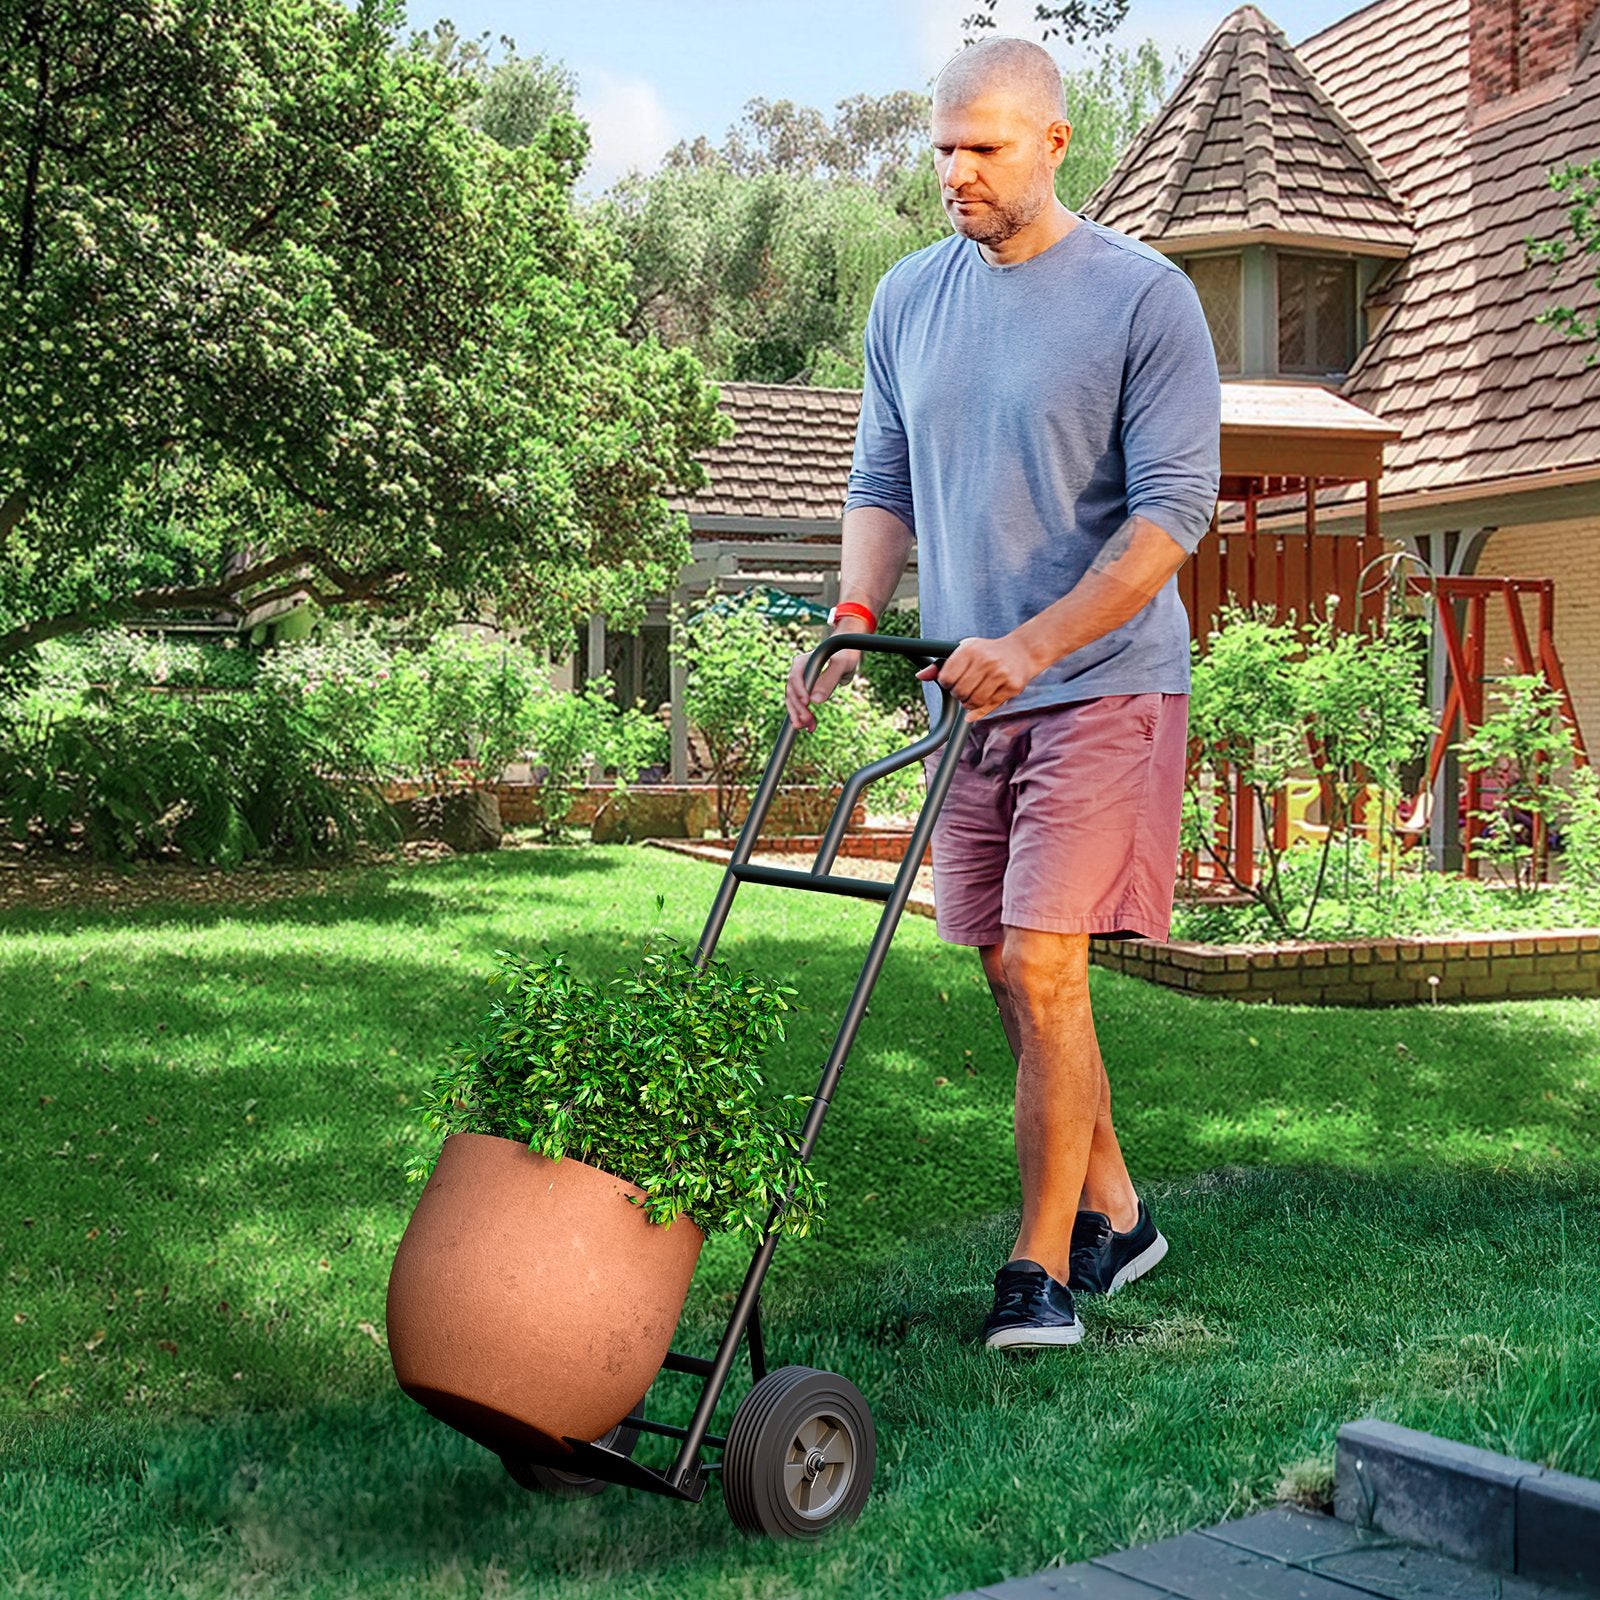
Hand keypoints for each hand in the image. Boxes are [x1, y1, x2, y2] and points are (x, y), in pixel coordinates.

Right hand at [787, 645, 860, 730]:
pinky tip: (809, 726)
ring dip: (798, 715)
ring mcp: (800, 683)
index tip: (807, 703)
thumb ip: (829, 679)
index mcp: (802, 662)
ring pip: (794, 701)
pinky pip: (800, 706)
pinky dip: (802, 716)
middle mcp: (798, 672)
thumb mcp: (841, 664)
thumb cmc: (844, 654)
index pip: (795, 678)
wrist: (845, 655)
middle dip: (798, 708)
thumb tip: (815, 700)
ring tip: (807, 728)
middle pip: (792, 692)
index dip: (799, 691)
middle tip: (808, 722)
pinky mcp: (805, 691)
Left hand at [916, 633, 1039, 719]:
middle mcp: (986, 660)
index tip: (952, 681)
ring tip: (973, 694)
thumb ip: (940, 665)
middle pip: (959, 692)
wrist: (1021, 652)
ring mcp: (1000, 674)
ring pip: (973, 702)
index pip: (946, 678)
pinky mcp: (1012, 686)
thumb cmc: (986, 652)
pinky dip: (981, 708)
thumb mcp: (963, 651)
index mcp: (970, 649)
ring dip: (968, 704)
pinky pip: (989, 707)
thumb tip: (920, 676)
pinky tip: (983, 698)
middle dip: (958, 695)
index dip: (946, 684)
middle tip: (964, 689)